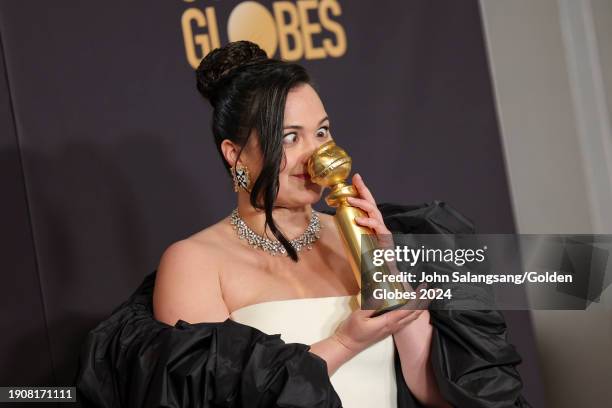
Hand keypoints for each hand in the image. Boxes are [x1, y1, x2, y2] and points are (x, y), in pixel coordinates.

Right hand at [333, 290, 427, 352]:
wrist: (347, 345)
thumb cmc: (352, 331)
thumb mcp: (358, 316)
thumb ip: (370, 305)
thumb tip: (381, 294)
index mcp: (388, 322)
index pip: (407, 309)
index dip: (418, 299)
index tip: (425, 289)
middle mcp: (393, 326)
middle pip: (413, 314)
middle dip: (424, 303)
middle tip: (433, 292)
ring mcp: (391, 329)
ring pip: (410, 319)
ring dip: (419, 308)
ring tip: (426, 299)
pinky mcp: (387, 330)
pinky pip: (404, 320)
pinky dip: (411, 313)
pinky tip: (410, 309)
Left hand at [346, 172, 431, 306]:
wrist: (385, 280)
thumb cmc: (372, 264)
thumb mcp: (358, 245)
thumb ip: (352, 235)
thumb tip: (337, 225)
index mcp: (372, 226)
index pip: (368, 204)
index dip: (362, 191)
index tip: (355, 177)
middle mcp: (380, 227)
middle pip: (372, 204)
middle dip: (364, 191)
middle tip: (354, 181)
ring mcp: (384, 234)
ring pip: (375, 213)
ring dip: (363, 205)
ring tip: (350, 200)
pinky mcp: (386, 242)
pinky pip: (379, 229)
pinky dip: (370, 223)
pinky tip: (360, 220)